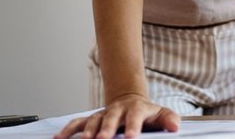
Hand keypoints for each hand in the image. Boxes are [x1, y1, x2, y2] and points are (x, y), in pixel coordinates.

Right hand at [53, 93, 178, 138]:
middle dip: (106, 128)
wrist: (130, 100)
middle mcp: (117, 110)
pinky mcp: (91, 119)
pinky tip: (59, 138)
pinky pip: (78, 123)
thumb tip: (175, 127)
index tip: (132, 137)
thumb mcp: (160, 114)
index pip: (135, 116)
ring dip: (88, 130)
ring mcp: (103, 114)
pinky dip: (68, 130)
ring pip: (93, 120)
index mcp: (135, 109)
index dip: (133, 126)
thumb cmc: (146, 113)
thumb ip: (168, 119)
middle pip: (111, 118)